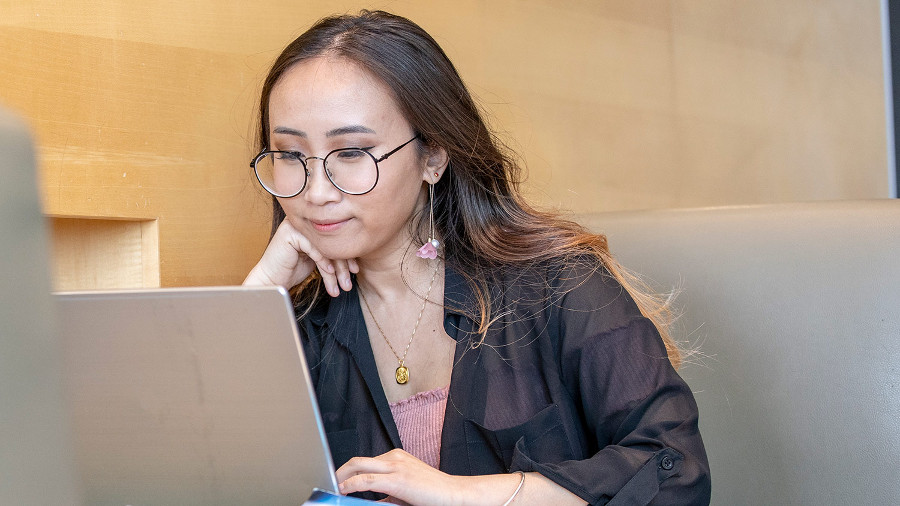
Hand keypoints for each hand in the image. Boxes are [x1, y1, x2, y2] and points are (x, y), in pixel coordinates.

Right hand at [243, 219, 357, 295]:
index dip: (348, 255)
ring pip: (325, 246)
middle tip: (348, 284)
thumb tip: (357, 256)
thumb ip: (332, 253)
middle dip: (343, 266)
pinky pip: (314, 247)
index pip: (337, 238)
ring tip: (340, 286)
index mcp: (314, 225)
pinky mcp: (290, 233)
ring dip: (335, 270)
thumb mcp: (318, 260)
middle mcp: (306, 222)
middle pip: (332, 242)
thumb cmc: (292, 270)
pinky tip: (329, 273)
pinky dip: (324, 262)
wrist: (271, 279)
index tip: (355, 271)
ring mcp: (297, 225)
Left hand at [337, 449, 587, 505]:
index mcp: (396, 457)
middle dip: (339, 472)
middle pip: (357, 460)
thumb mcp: (405, 492)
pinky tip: (343, 492)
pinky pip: (367, 480)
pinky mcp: (397, 480)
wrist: (455, 495)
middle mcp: (394, 457)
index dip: (348, 471)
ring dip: (342, 479)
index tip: (337, 481)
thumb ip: (386, 494)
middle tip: (327, 484)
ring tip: (331, 489)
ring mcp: (395, 466)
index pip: (365, 462)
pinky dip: (352, 485)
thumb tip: (368, 500)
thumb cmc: (432, 495)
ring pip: (359, 467)